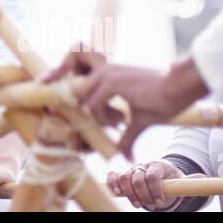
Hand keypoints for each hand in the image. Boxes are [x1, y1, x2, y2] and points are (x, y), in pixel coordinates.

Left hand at [45, 48, 207, 158]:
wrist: (179, 87)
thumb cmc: (164, 101)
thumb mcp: (140, 121)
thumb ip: (127, 136)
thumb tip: (126, 156)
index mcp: (108, 74)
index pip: (75, 67)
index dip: (58, 74)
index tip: (43, 84)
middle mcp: (104, 70)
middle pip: (71, 79)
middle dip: (65, 93)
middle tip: (82, 111)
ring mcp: (108, 74)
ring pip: (82, 96)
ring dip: (94, 115)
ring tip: (116, 122)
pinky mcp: (113, 82)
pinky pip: (94, 103)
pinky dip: (102, 116)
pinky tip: (120, 121)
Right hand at [107, 159, 195, 209]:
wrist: (158, 174)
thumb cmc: (169, 179)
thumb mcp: (180, 180)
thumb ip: (189, 180)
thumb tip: (203, 177)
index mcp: (158, 165)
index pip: (153, 175)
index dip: (156, 190)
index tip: (161, 202)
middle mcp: (142, 165)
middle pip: (137, 178)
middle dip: (144, 195)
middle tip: (152, 206)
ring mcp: (131, 169)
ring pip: (123, 177)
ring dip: (130, 193)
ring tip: (138, 204)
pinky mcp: (121, 174)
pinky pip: (112, 176)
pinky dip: (112, 184)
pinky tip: (118, 193)